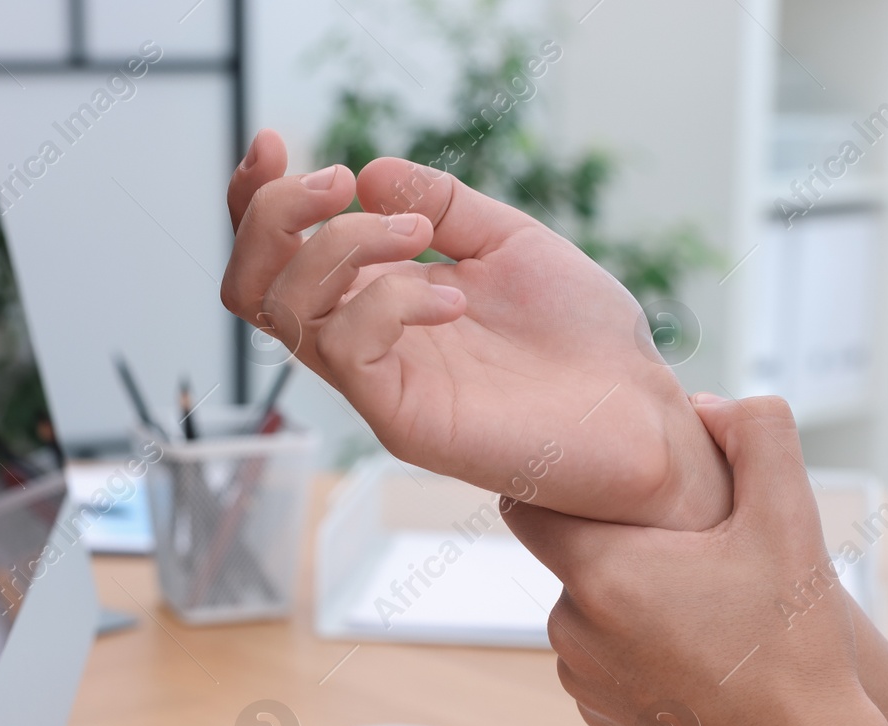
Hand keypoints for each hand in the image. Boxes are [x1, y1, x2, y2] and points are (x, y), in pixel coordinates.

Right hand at [222, 130, 730, 530]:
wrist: (637, 413)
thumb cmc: (583, 340)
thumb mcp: (511, 242)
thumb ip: (444, 203)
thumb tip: (371, 172)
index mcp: (380, 301)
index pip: (279, 256)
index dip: (254, 198)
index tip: (280, 143)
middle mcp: (365, 344)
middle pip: (250, 286)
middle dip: (273, 215)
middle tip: (338, 183)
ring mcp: (378, 385)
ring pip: (285, 310)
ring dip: (342, 245)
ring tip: (418, 233)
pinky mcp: (401, 419)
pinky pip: (347, 347)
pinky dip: (389, 299)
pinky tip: (454, 297)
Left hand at [503, 395, 887, 725]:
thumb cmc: (796, 652)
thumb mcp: (792, 522)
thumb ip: (758, 434)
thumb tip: (711, 405)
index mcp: (601, 574)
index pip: (527, 503)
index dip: (561, 480)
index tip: (605, 478)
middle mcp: (573, 630)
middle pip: (574, 556)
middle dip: (624, 544)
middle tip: (696, 549)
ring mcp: (583, 684)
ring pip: (594, 611)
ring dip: (637, 601)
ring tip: (712, 610)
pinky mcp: (603, 724)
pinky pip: (608, 664)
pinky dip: (643, 652)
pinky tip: (706, 660)